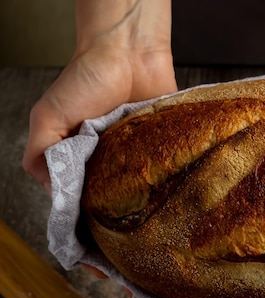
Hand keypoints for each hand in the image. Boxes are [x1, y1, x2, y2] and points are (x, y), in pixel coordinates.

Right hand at [23, 0, 176, 192]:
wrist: (128, 51)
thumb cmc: (85, 79)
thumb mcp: (48, 117)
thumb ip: (40, 153)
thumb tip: (53, 192)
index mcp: (81, 152)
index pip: (82, 189)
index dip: (84, 204)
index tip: (89, 218)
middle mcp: (109, 155)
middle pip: (112, 191)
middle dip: (113, 200)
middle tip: (117, 208)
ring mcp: (137, 150)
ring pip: (139, 183)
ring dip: (138, 188)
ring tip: (140, 196)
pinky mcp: (162, 143)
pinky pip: (163, 165)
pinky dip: (162, 172)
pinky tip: (163, 181)